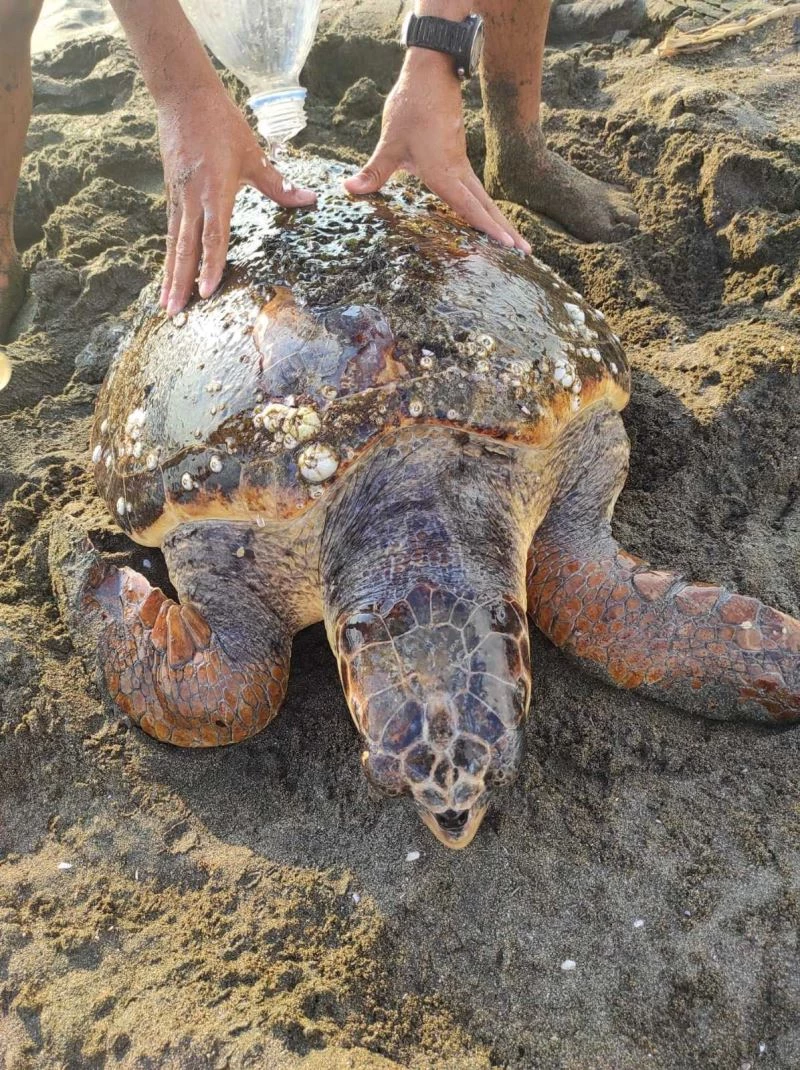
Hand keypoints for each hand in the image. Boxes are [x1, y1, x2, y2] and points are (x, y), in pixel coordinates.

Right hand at [157, 87, 315, 315]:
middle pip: (185, 248)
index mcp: (215, 190)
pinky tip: (167, 276)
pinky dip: (169, 257)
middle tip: (173, 313)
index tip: (206, 292)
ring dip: (169, 276)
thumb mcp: (254, 154)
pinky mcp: (170, 194)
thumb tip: (309, 200)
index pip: (213, 236)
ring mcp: (177, 197)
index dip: (210, 265)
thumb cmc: (222, 123)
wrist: (183, 95)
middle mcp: (192, 198)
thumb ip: (279, 185)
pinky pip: (170, 232)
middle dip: (180, 282)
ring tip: (165, 304)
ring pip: (173, 244)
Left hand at [344, 50, 529, 253]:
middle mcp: (457, 171)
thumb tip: (350, 190)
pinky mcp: (458, 157)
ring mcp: (461, 164)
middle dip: (506, 231)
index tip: (507, 245)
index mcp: (443, 172)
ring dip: (500, 220)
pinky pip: (476, 189)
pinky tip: (488, 217)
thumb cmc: (411, 107)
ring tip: (516, 242)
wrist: (432, 72)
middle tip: (526, 252)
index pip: (469, 206)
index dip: (487, 227)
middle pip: (486, 206)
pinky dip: (487, 207)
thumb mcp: (389, 142)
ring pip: (485, 198)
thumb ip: (374, 171)